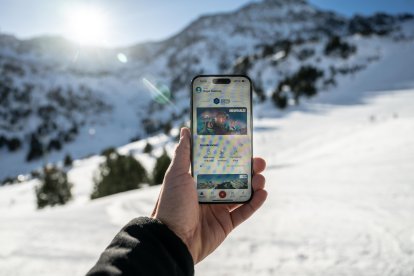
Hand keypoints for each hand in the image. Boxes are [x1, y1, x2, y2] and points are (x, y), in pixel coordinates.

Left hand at [152, 127, 266, 262]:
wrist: (172, 240)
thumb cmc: (171, 205)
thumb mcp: (176, 175)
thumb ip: (183, 154)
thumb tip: (186, 130)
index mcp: (198, 180)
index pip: (219, 163)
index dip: (232, 154)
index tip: (244, 145)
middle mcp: (209, 192)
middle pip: (234, 177)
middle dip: (248, 168)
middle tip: (258, 161)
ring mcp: (218, 208)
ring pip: (242, 192)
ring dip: (254, 183)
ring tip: (260, 177)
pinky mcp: (226, 224)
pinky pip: (244, 211)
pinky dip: (255, 203)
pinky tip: (262, 193)